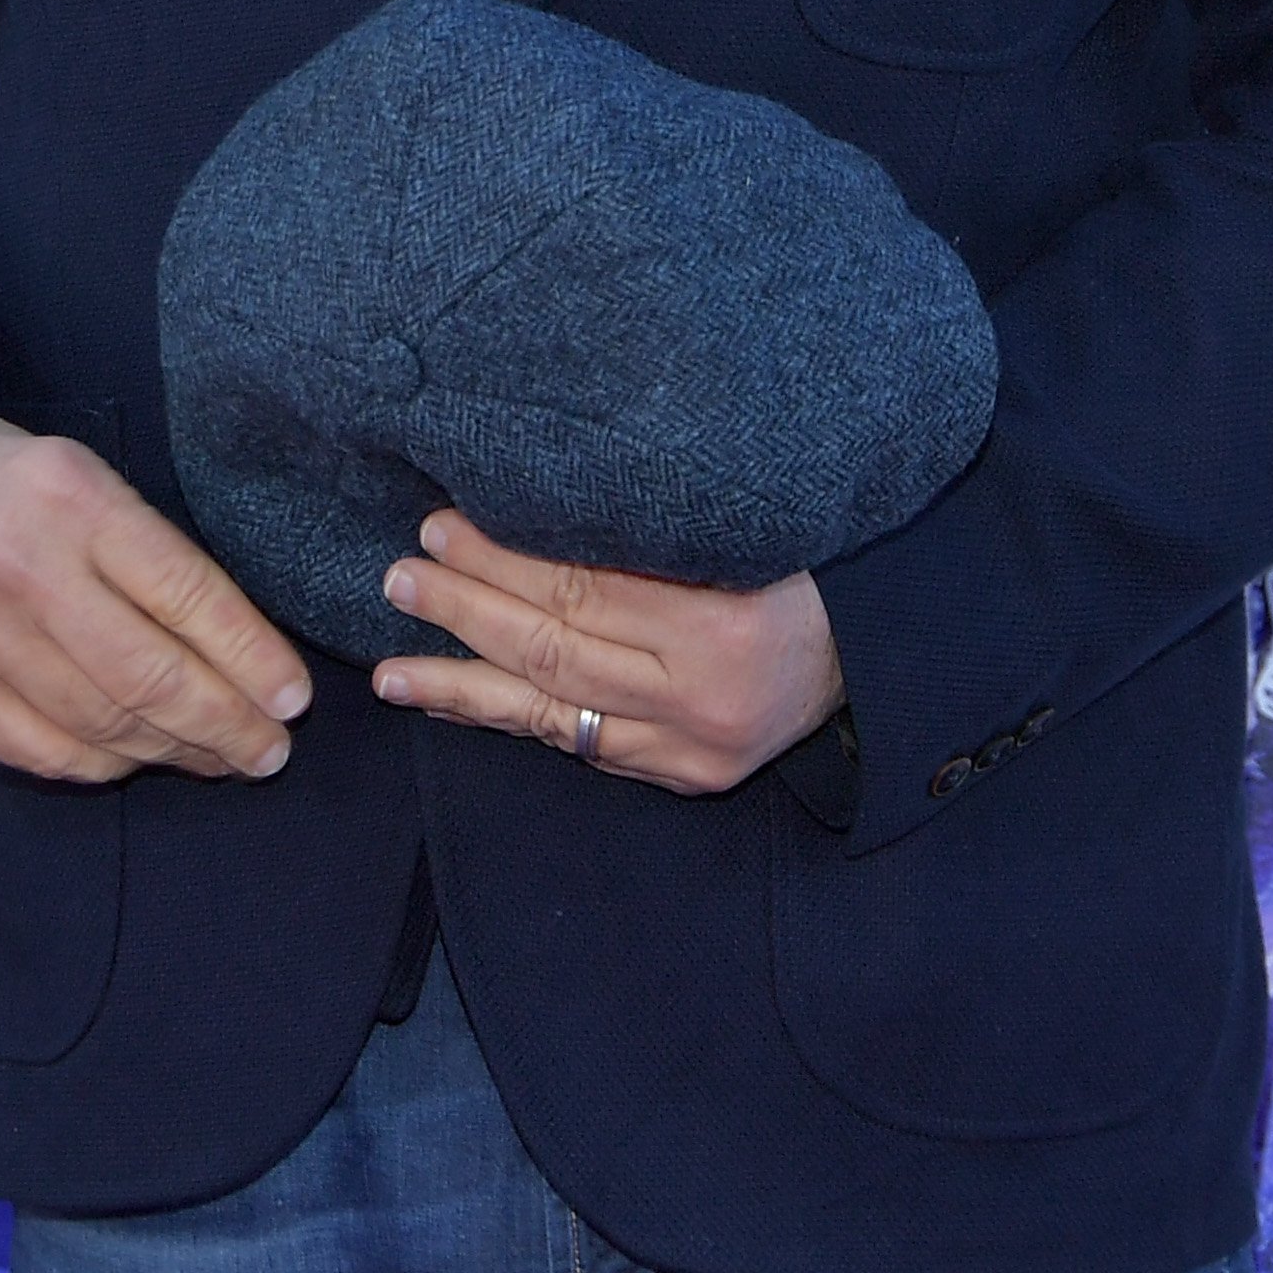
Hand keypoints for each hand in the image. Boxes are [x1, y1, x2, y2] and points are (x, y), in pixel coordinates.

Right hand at [0, 369, 309, 785]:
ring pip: (101, 725)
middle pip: (152, 678)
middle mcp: (29, 572)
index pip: (190, 597)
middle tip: (272, 752)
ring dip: (173, 754)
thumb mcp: (79, 469)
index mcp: (78, 503)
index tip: (294, 698)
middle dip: (229, 727)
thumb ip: (142, 549)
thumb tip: (229, 641)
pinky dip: (98, 767)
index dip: (253, 659)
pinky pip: (36, 750)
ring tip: (220, 761)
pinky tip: (136, 762)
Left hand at [371, 509, 843, 796]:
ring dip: (464, 687)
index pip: (585, 591)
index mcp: (725, 627)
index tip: (441, 527)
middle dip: (468, 613)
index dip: (504, 559)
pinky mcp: (685, 778)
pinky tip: (459, 702)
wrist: (879, 649)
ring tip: (393, 669)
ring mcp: (693, 752)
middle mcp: (705, 701)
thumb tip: (528, 494)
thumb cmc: (804, 561)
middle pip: (558, 652)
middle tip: (401, 578)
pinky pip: (579, 747)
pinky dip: (513, 721)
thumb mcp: (741, 527)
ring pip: (554, 716)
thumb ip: (650, 528)